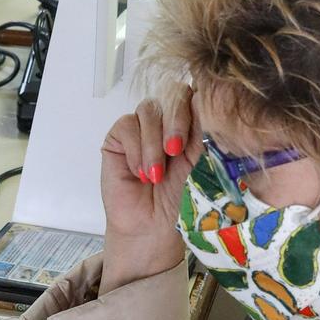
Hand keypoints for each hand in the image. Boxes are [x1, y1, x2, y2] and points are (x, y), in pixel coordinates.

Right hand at [100, 92, 194, 291]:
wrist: (152, 226)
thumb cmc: (177, 199)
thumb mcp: (196, 161)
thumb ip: (200, 130)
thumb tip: (202, 97)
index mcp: (189, 122)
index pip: (192, 93)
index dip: (194, 104)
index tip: (199, 131)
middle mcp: (165, 120)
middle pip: (171, 93)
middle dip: (175, 122)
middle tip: (175, 152)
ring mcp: (140, 126)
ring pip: (148, 110)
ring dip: (153, 144)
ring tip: (156, 176)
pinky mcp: (117, 137)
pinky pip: (127, 126)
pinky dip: (136, 151)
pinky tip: (140, 173)